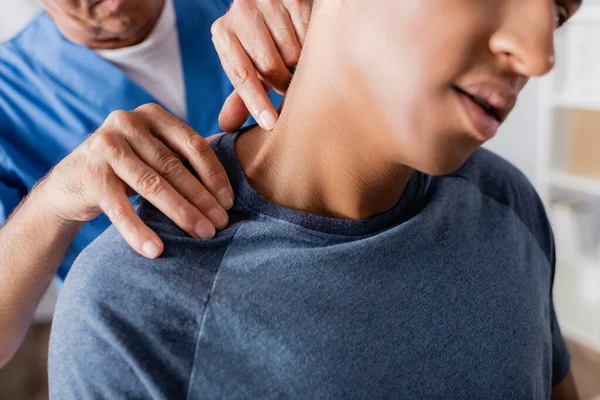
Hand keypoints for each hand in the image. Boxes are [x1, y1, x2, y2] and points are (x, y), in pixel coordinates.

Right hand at [40, 104, 232, 258]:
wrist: (69, 183)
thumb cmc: (126, 170)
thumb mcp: (153, 154)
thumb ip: (183, 158)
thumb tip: (229, 191)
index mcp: (152, 114)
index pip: (193, 145)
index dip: (214, 175)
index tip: (229, 203)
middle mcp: (127, 122)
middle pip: (174, 166)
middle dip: (202, 199)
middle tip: (220, 224)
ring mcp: (105, 146)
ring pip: (153, 185)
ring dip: (181, 213)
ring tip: (202, 234)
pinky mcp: (89, 174)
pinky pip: (120, 208)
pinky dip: (139, 232)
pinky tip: (156, 250)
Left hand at [212, 0, 312, 131]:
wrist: (269, 2)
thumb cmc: (258, 43)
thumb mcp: (245, 64)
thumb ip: (240, 95)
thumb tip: (227, 126)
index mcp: (224, 33)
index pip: (241, 75)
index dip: (257, 102)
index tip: (270, 124)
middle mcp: (241, 13)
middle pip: (271, 65)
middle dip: (282, 84)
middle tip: (287, 86)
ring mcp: (268, 2)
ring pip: (293, 53)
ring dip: (299, 67)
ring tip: (295, 63)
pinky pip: (309, 36)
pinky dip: (311, 49)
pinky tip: (306, 47)